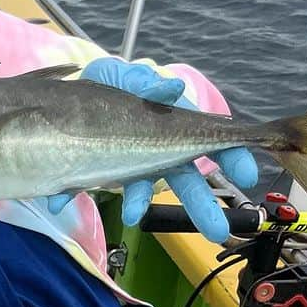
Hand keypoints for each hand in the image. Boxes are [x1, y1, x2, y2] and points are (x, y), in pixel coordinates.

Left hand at [46, 56, 258, 243]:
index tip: (247, 175)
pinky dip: (71, 191)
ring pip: (143, 188)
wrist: (72, 97)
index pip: (210, 139)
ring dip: (139, 204)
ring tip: (132, 217)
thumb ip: (143, 82)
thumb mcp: (122, 75)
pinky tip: (59, 200)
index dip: (232, 156)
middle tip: (218, 231)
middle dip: (201, 205)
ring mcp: (128, 164)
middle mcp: (156, 148)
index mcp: (172, 123)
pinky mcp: (95, 172)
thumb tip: (171, 89)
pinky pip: (88, 185)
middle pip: (185, 178)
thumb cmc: (108, 84)